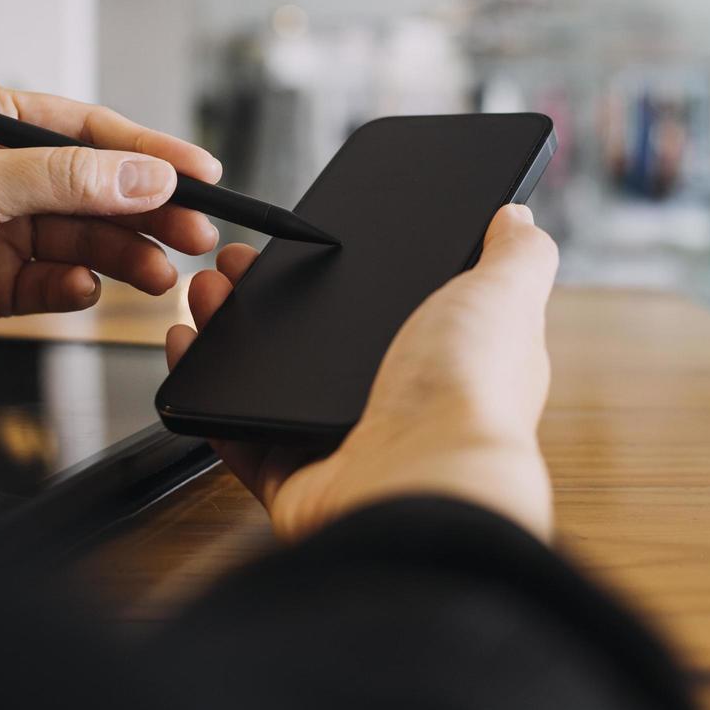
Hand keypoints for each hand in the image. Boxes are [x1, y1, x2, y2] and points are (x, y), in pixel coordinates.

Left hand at [0, 82, 222, 367]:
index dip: (152, 155)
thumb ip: (66, 181)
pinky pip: (56, 281)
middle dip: (150, 212)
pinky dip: (76, 286)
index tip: (204, 176)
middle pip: (99, 190)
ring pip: (86, 239)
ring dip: (124, 255)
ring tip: (157, 274)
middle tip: (197, 234)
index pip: (92, 133)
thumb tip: (144, 175)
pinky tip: (83, 288)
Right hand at [166, 204, 559, 541]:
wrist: (418, 489)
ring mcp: (341, 443)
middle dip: (271, 292)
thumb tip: (519, 221)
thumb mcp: (503, 300)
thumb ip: (516, 259)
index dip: (349, 271)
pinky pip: (236, 430)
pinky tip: (190, 346)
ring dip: (232, 329)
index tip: (307, 236)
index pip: (395, 306)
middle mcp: (396, 405)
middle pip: (320, 339)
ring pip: (272, 379)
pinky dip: (206, 391)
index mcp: (448, 362)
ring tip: (206, 289)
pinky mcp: (293, 478)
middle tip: (237, 259)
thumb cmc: (469, 398)